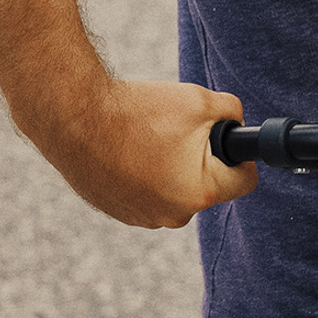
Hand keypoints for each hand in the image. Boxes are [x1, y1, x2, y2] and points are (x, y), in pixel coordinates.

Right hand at [33, 77, 256, 228]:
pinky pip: (147, 194)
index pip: (243, 180)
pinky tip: (125, 150)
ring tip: (146, 138)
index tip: (225, 138)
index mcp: (200, 192)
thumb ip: (231, 111)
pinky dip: (143, 175)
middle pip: (206, 186)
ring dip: (170, 168)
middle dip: (200, 160)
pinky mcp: (120, 213)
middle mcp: (174, 215)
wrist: (73, 118)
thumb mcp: (198, 100)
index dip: (240, 155)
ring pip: (175, 190)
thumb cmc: (137, 110)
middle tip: (175, 131)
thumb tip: (236, 121)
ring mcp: (144, 218)